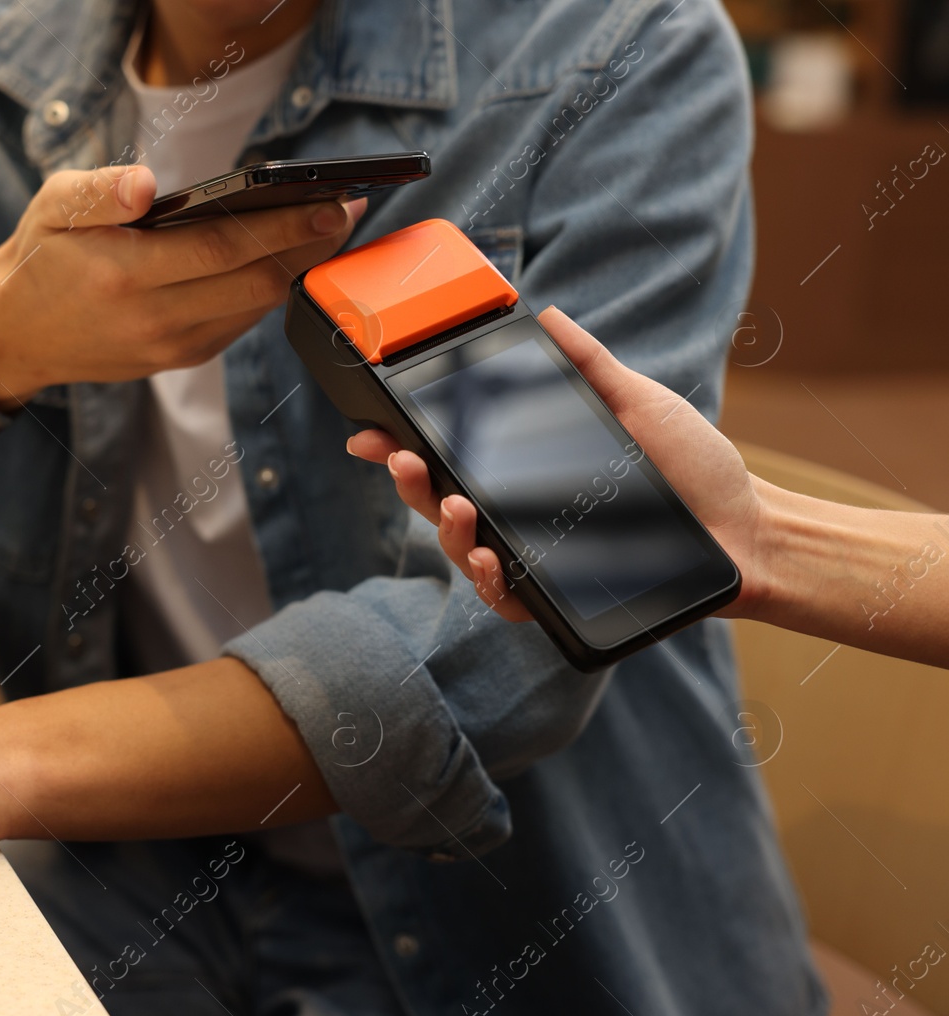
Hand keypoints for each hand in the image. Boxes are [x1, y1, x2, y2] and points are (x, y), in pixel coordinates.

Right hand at [0, 164, 364, 402]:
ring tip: (327, 231)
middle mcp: (153, 318)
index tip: (332, 201)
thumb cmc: (38, 259)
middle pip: (255, 282)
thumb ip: (98, 190)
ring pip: (254, 308)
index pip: (224, 248)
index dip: (286, 226)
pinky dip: (267, 292)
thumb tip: (145, 184)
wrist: (14, 335)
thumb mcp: (51, 206)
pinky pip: (238, 324)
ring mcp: (169, 346)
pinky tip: (285, 261)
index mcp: (124, 273)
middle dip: (309, 246)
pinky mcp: (177, 359)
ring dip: (296, 270)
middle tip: (347, 211)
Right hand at [346, 306, 769, 620]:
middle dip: (409, 485)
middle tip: (405, 461)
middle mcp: (521, 513)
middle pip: (439, 504)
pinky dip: (492, 584)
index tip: (371, 432)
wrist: (747, 530)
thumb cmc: (695, 467)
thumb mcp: (639, 402)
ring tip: (461, 509)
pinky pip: (507, 599)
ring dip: (448, 532)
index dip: (401, 447)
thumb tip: (546, 314)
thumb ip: (588, 363)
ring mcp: (535, 557)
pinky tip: (492, 562)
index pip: (450, 457)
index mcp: (526, 467)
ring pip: (463, 553)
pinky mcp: (559, 597)